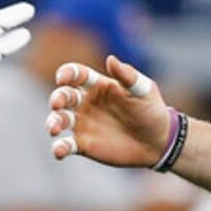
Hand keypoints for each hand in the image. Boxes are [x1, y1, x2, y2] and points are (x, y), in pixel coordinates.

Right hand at [48, 56, 173, 166]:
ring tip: (54, 128)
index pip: (76, 75)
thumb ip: (127, 76)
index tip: (63, 78)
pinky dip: (59, 148)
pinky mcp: (83, 145)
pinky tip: (59, 151)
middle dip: (57, 98)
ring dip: (53, 122)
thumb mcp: (143, 90)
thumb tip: (110, 59)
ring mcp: (83, 124)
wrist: (158, 143)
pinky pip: (66, 145)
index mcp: (98, 85)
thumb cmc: (151, 111)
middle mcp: (86, 103)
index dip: (67, 73)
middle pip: (63, 96)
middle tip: (58, 104)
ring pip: (59, 120)